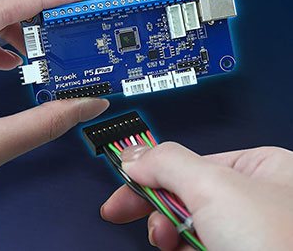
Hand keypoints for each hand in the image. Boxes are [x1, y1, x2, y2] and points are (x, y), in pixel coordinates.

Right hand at [101, 142, 292, 250]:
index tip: (122, 182)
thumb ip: (168, 162)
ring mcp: (249, 236)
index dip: (150, 171)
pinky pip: (198, 248)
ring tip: (167, 242)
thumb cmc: (285, 246)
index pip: (189, 160)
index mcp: (260, 168)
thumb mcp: (214, 187)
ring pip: (190, 226)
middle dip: (158, 208)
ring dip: (170, 235)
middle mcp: (256, 200)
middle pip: (185, 193)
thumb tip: (135, 156)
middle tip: (131, 214)